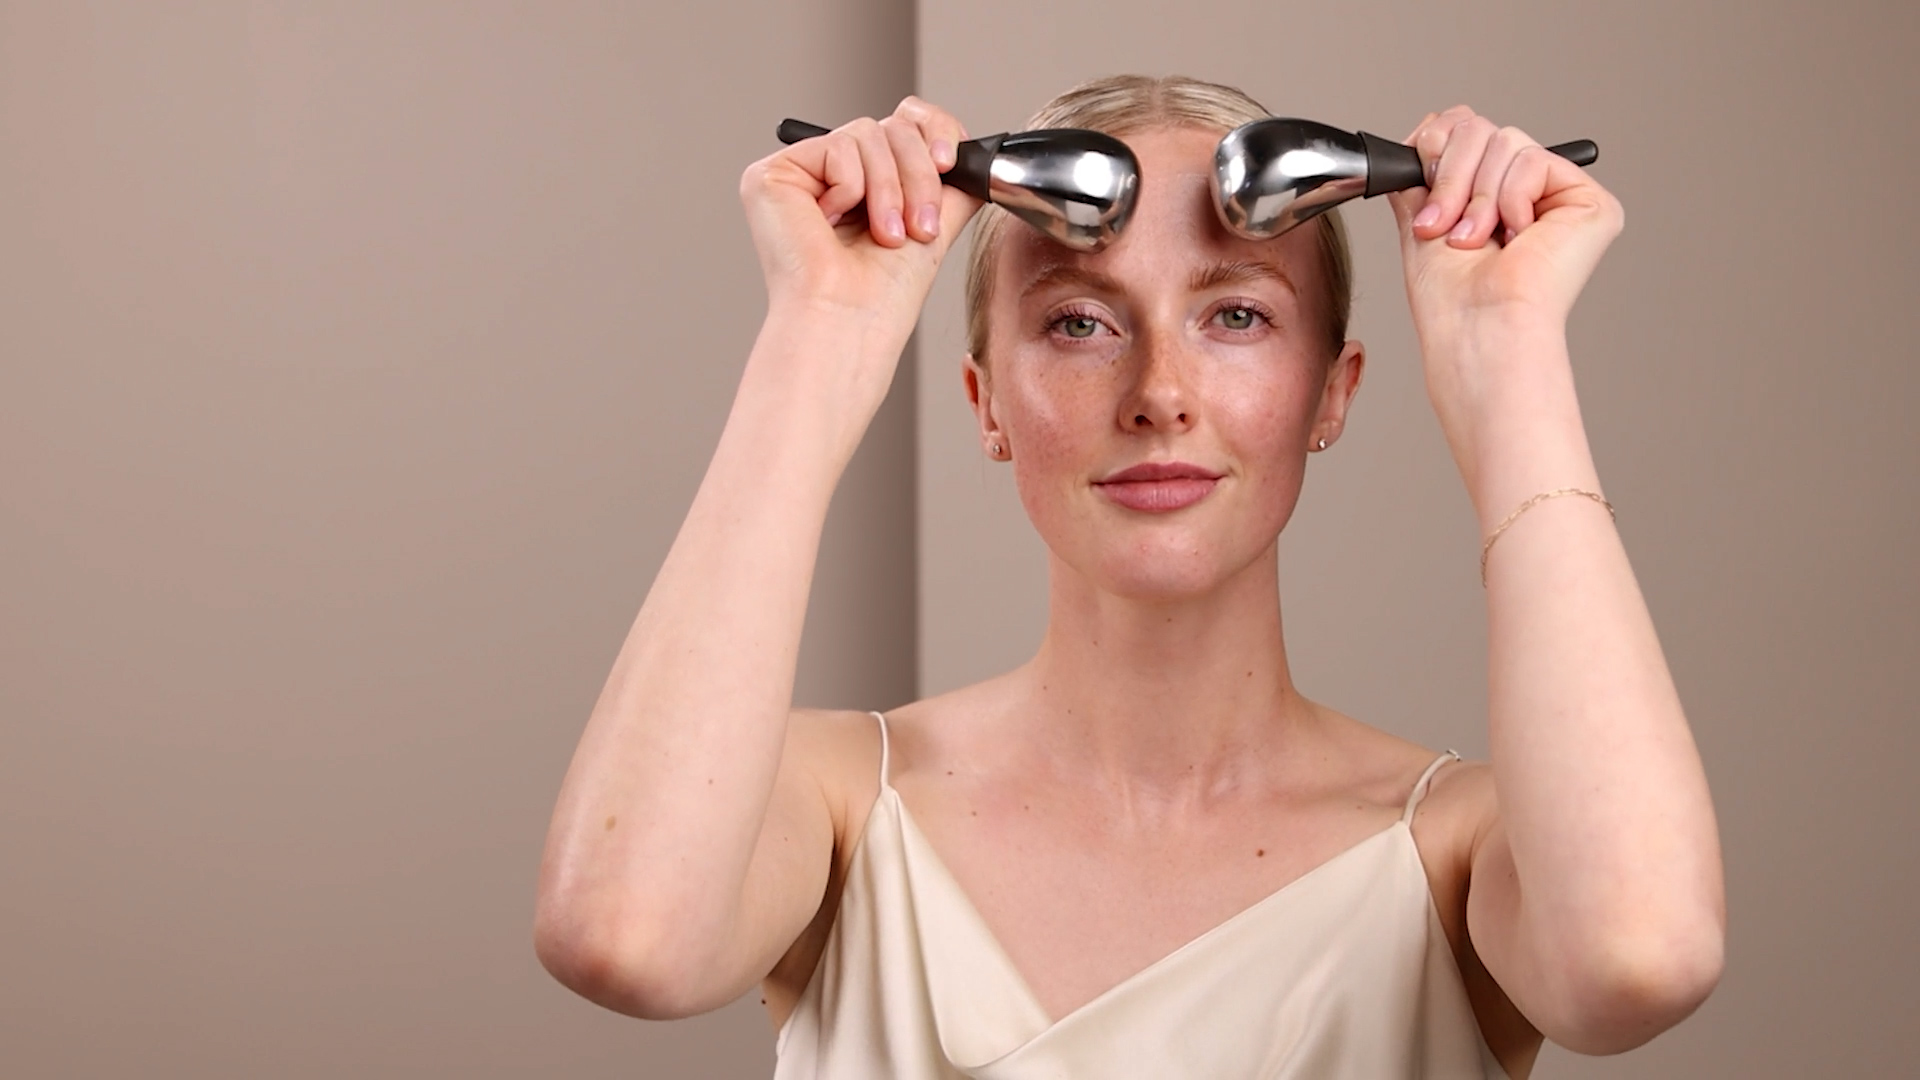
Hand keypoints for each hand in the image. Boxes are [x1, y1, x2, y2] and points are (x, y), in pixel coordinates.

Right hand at [739, 96, 983, 326]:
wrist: (852, 320)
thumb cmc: (885, 294)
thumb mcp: (935, 222)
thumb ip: (954, 183)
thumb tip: (977, 155)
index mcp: (864, 184)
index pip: (901, 121)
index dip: (932, 129)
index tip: (951, 163)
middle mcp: (828, 175)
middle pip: (889, 126)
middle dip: (917, 174)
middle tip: (919, 224)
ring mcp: (798, 173)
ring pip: (866, 132)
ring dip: (888, 188)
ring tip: (884, 234)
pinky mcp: (772, 174)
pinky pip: (837, 146)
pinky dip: (850, 188)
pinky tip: (832, 225)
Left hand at [1387, 106, 1624, 344]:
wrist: (1476, 327)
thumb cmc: (1451, 298)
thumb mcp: (1422, 219)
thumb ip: (1423, 174)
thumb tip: (1426, 129)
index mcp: (1492, 198)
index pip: (1468, 131)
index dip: (1438, 144)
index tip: (1417, 174)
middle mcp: (1529, 194)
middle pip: (1483, 128)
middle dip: (1450, 175)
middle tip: (1442, 222)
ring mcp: (1561, 196)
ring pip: (1506, 139)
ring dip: (1476, 196)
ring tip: (1475, 240)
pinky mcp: (1591, 203)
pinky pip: (1533, 159)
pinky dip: (1510, 198)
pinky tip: (1515, 237)